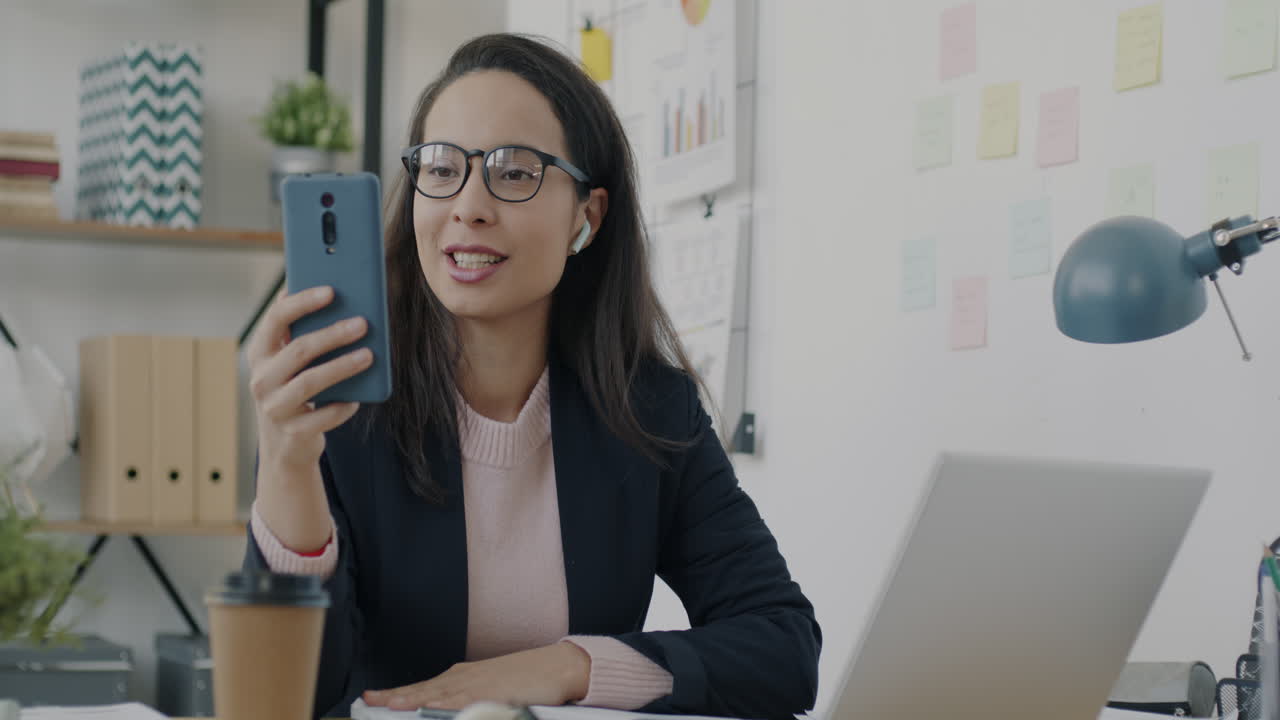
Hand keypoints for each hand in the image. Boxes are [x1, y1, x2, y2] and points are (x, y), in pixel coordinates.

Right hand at [246, 285, 370, 473]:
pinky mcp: (293, 432)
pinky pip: (324, 415)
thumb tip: (334, 293)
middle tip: (363, 323)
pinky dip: (343, 406)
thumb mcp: (289, 362)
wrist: (284, 446)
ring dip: (342, 366)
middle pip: (299, 349)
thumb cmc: (294, 389)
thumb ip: (301, 332)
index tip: (331, 291)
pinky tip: (358, 398)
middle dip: (333, 334)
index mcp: (260, 352)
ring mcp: (275, 407)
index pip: (276, 318)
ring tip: (369, 355)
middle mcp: (262, 379)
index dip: (303, 302)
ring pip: (311, 382)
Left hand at [363, 642, 591, 710]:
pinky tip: (433, 706)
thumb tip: (440, 710)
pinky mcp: (495, 693)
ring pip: (440, 694)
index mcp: (461, 677)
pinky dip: (449, 704)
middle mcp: (465, 678)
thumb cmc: (526, 679)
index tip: (371, 699)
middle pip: (424, 689)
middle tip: (369, 702)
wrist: (557, 666)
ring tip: (391, 705)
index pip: (421, 687)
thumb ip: (465, 699)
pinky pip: (467, 701)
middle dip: (396, 697)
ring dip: (415, 700)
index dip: (396, 694)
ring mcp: (479, 684)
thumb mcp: (489, 688)